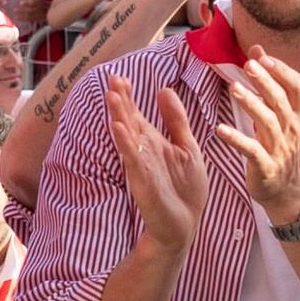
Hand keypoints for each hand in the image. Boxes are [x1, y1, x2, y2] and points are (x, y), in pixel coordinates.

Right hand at [107, 76, 212, 259]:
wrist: (185, 224)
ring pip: (128, 137)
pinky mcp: (143, 182)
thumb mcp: (187, 146)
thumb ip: (176, 120)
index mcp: (153, 142)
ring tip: (112, 97)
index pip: (136, 115)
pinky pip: (133, 160)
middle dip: (121, 101)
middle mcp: (143, 151)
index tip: (120, 76)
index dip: (129, 97)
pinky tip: (118, 129)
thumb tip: (164, 89)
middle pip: (129, 121)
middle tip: (112, 79)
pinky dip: (126, 144)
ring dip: (119, 117)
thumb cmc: (184, 189)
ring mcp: (141, 166)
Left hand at [218, 49, 299, 229]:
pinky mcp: (266, 167)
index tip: (263, 56)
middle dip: (265, 81)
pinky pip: (251, 151)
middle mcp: (291, 129)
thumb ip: (269, 84)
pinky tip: (220, 129)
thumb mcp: (279, 116)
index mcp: (295, 115)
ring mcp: (280, 149)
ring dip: (251, 104)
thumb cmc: (279, 147)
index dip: (281, 70)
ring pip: (268, 122)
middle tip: (249, 65)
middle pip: (280, 101)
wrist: (287, 191)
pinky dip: (236, 139)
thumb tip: (256, 50)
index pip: (296, 87)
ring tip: (234, 89)